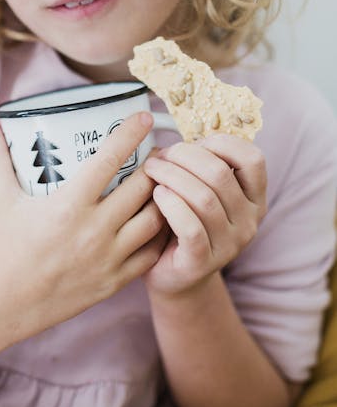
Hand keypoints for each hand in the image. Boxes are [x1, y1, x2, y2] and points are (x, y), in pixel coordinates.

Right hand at [0, 113, 167, 340]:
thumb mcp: (0, 199)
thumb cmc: (6, 245)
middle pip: (141, 187)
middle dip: (156, 164)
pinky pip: (152, 251)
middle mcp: (94, 230)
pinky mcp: (115, 279)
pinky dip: (160, 232)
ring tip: (164, 182)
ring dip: (163, 196)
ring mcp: (108, 257)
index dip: (130, 134)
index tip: (144, 117)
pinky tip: (159, 218)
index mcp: (69, 205)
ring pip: (155, 219)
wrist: (8, 302)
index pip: (109, 160)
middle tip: (158, 151)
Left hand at [142, 134, 266, 299]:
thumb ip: (198, 164)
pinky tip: (157, 194)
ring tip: (151, 170)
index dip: (221, 143)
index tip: (192, 141)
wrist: (171, 274)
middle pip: (220, 174)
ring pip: (204, 198)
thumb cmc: (181, 220)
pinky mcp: (203, 262)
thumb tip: (174, 132)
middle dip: (184, 156)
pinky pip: (191, 227)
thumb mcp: (199, 188)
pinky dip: (171, 204)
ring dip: (171, 176)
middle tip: (159, 155)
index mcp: (254, 198)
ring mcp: (229, 245)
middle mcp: (249, 221)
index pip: (253, 159)